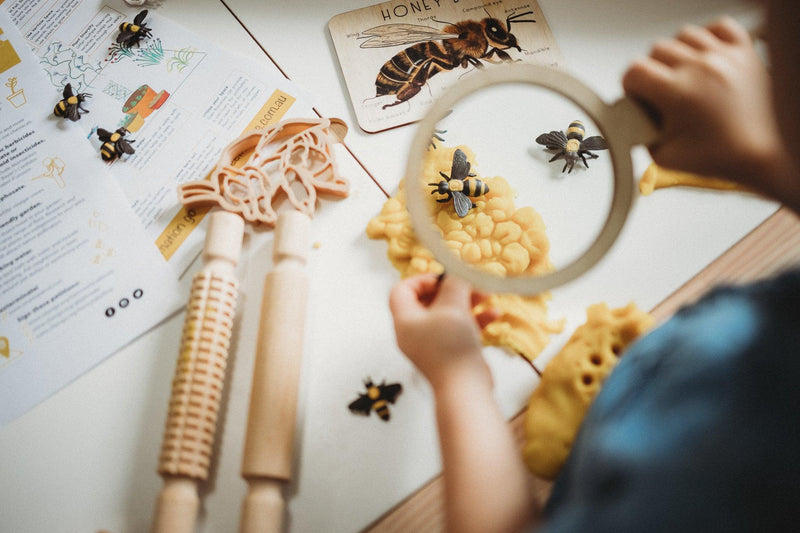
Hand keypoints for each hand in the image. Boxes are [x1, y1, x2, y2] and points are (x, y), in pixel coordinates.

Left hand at [389, 274, 497, 388]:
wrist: (465, 389)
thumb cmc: (452, 347)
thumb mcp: (453, 307)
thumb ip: (454, 285)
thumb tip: (456, 276)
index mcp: (405, 321)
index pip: (402, 290)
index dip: (421, 279)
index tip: (444, 277)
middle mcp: (414, 332)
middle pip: (428, 300)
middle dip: (453, 289)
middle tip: (471, 284)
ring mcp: (432, 343)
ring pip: (447, 313)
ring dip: (468, 302)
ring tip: (488, 296)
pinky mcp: (450, 352)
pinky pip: (460, 329)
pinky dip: (475, 319)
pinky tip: (495, 314)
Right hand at [623, 17, 791, 190]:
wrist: (766, 155)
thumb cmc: (723, 157)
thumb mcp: (665, 157)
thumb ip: (642, 135)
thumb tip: (634, 119)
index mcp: (678, 92)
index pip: (635, 70)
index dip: (631, 86)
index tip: (638, 96)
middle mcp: (701, 67)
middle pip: (657, 50)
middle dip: (653, 71)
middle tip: (661, 92)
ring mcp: (725, 56)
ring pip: (685, 35)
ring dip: (678, 53)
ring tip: (683, 74)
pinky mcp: (746, 53)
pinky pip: (720, 27)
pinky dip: (708, 37)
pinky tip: (705, 56)